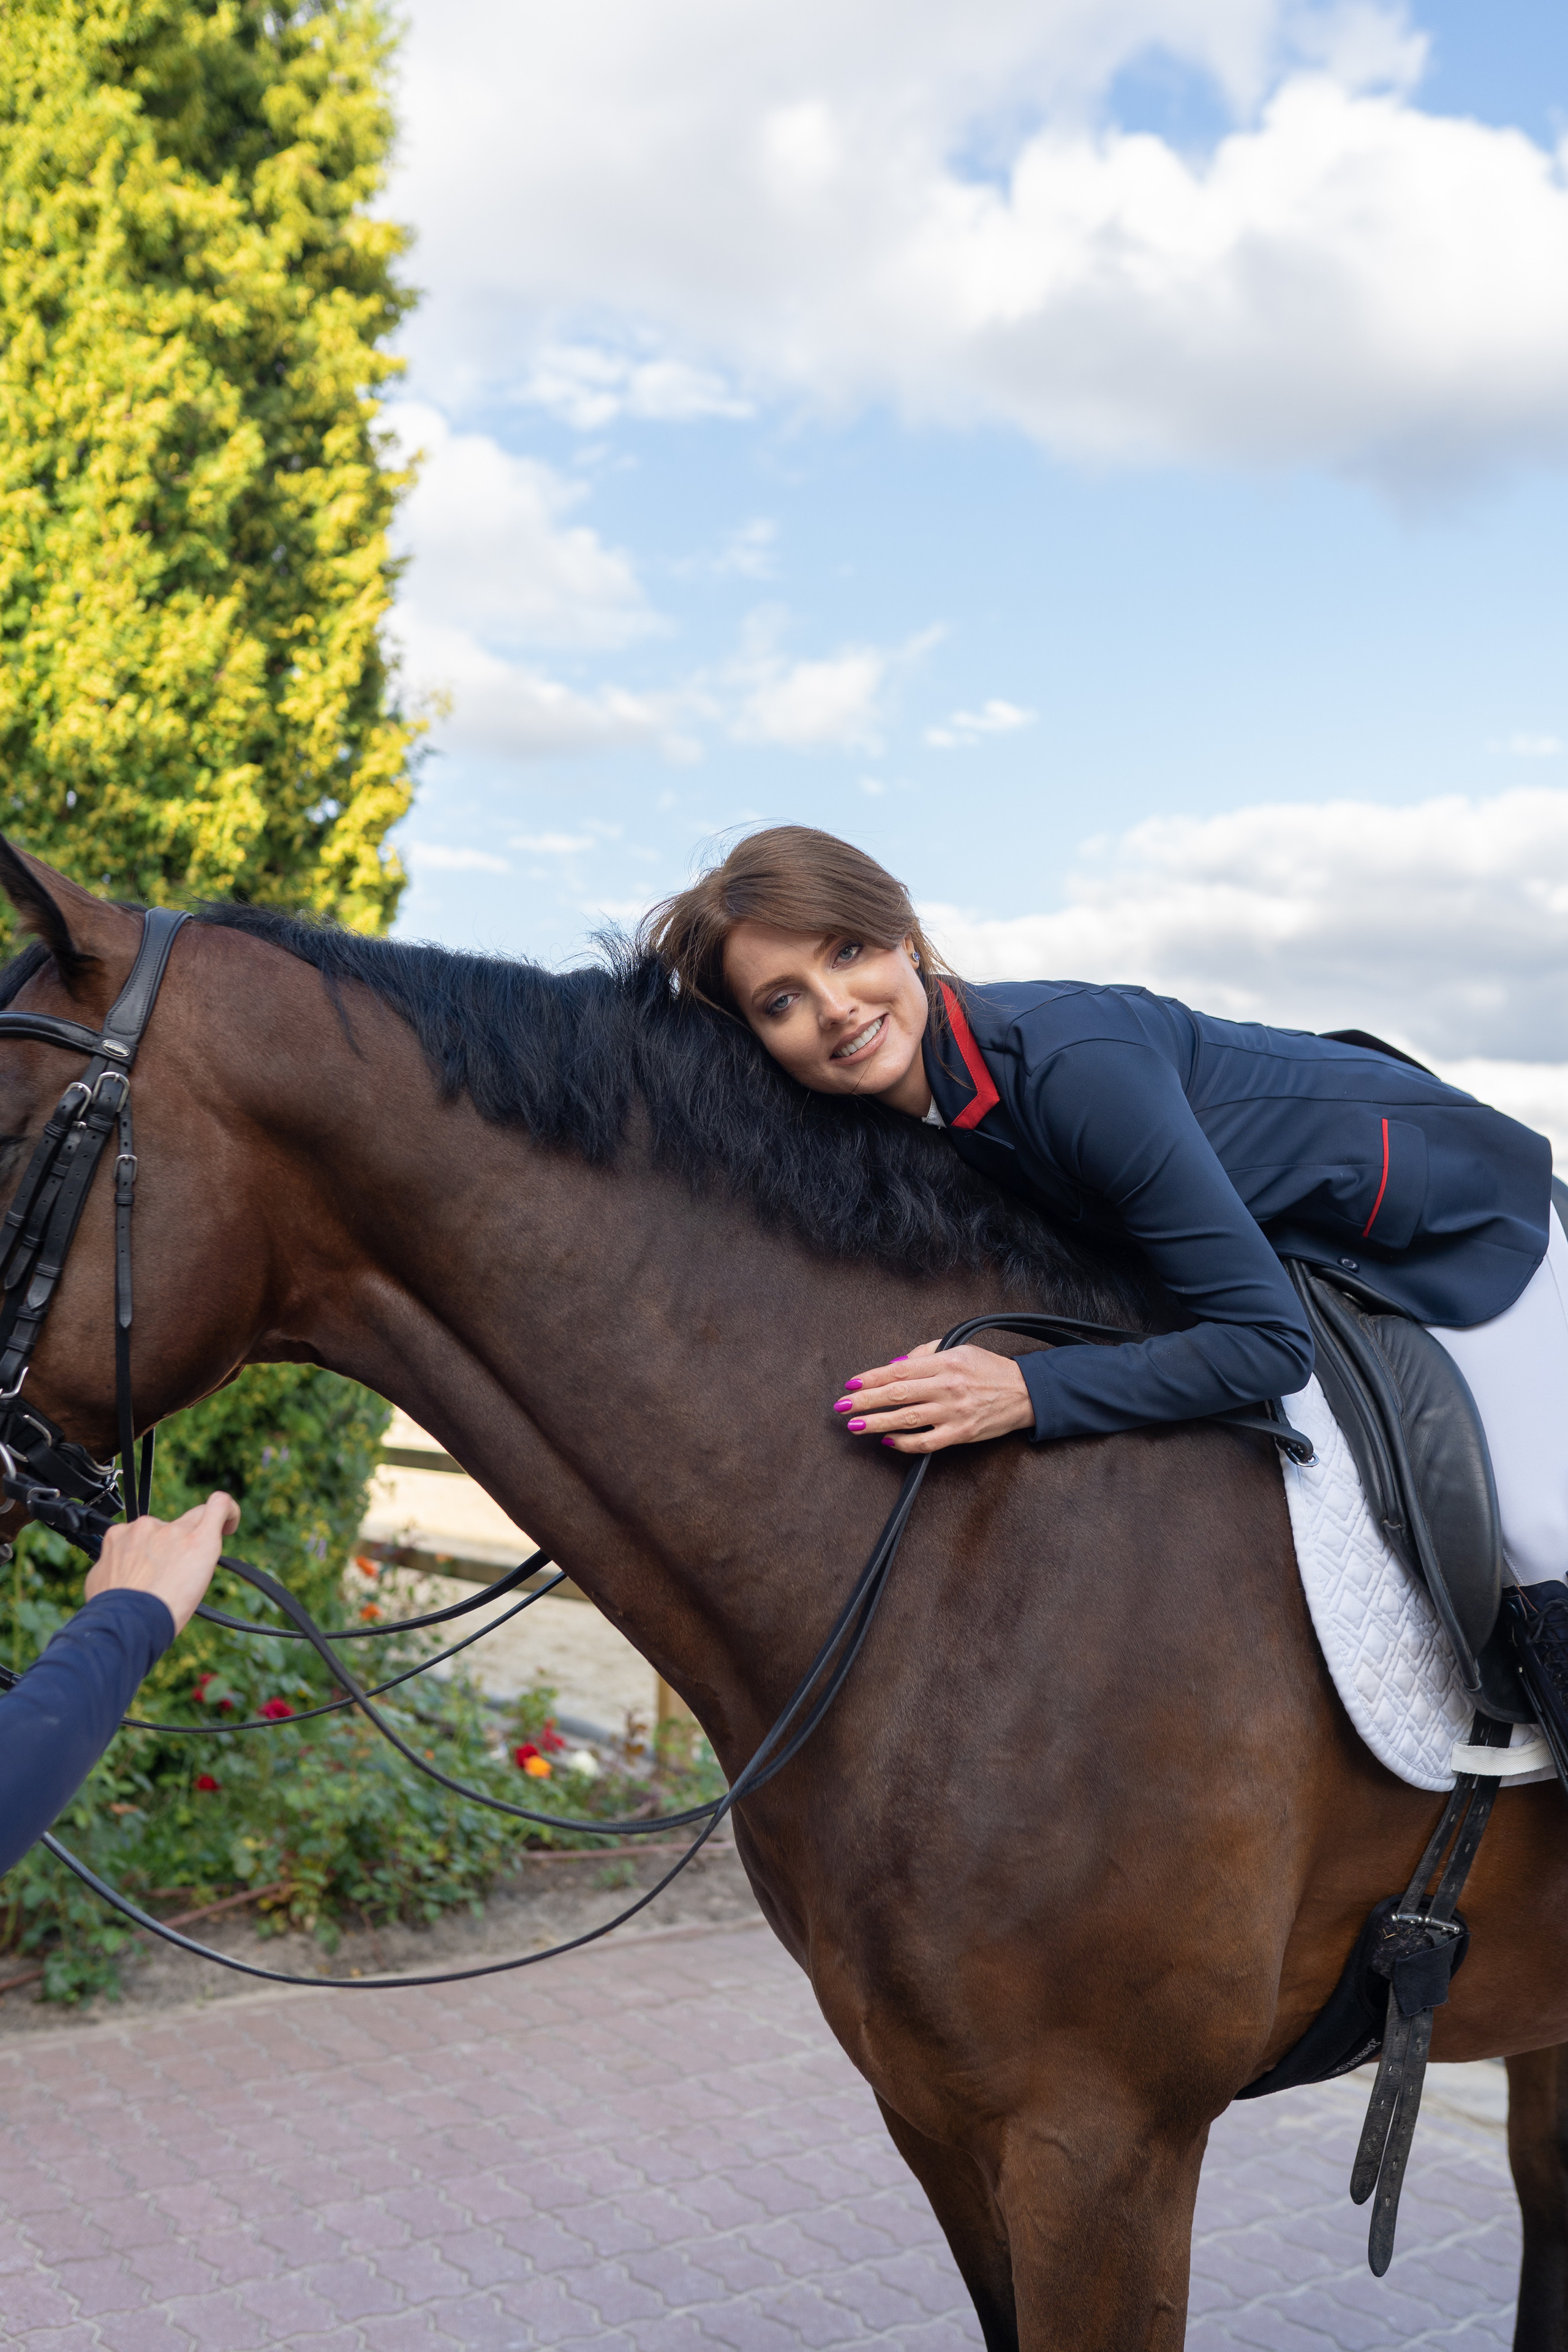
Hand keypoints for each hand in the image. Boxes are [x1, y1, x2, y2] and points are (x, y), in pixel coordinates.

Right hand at [85, 1492, 240, 1635]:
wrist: (128, 1623)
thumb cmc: (115, 1613)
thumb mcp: (101, 1582)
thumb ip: (117, 1567)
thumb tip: (127, 1572)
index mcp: (119, 1536)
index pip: (144, 1532)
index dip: (156, 1546)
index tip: (163, 1559)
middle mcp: (144, 1528)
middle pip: (171, 1528)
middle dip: (176, 1549)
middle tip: (175, 1581)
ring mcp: (172, 1531)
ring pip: (194, 1521)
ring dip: (195, 1543)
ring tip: (192, 1577)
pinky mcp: (199, 1539)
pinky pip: (219, 1507)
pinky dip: (229, 1511)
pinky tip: (231, 1524)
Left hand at [834, 1341, 1033, 1453]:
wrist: (1025, 1393)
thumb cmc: (989, 1369)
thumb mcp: (960, 1349)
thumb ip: (926, 1354)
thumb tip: (894, 1366)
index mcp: (945, 1362)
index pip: (899, 1370)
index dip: (871, 1377)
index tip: (851, 1384)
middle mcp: (947, 1386)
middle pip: (897, 1394)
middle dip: (865, 1401)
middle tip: (841, 1406)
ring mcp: (953, 1412)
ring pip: (906, 1419)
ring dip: (877, 1423)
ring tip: (855, 1425)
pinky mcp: (960, 1433)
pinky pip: (926, 1442)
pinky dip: (904, 1443)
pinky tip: (888, 1441)